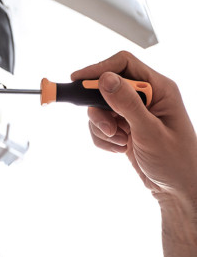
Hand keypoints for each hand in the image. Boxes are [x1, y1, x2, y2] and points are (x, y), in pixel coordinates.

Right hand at [71, 51, 196, 201]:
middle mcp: (146, 97)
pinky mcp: (125, 127)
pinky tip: (120, 149)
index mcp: (159, 89)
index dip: (99, 69)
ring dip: (102, 128)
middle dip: (100, 109)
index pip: (124, 64)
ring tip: (120, 142)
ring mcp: (134, 113)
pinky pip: (100, 125)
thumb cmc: (176, 162)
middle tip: (105, 127)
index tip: (77, 81)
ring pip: (99, 108)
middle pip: (106, 87)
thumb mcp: (150, 132)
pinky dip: (103, 139)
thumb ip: (127, 104)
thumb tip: (105, 79)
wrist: (178, 191)